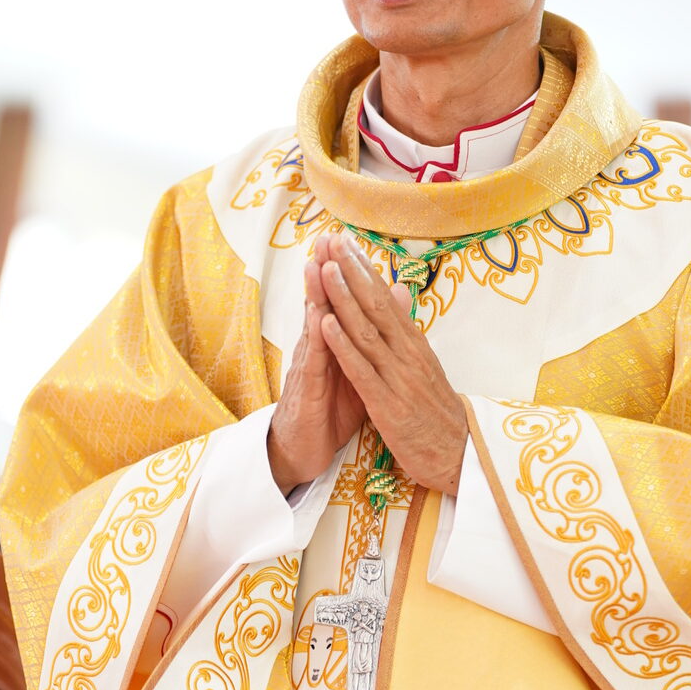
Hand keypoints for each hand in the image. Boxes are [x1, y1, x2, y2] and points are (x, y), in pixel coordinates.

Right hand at [267, 241, 366, 495]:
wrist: (303, 452)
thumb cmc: (329, 409)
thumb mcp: (355, 371)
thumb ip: (368, 341)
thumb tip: (387, 309)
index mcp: (333, 344)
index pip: (338, 302)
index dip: (344, 273)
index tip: (348, 240)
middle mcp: (318, 350)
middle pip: (321, 304)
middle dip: (325, 271)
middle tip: (327, 237)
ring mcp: (309, 369)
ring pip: (312, 327)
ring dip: (314, 296)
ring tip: (317, 265)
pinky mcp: (306, 393)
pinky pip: (312, 364)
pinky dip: (316, 342)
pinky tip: (318, 320)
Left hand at [316, 231, 467, 495]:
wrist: (462, 457)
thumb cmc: (437, 414)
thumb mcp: (426, 368)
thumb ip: (408, 334)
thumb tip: (400, 299)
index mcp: (415, 345)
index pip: (386, 300)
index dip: (365, 270)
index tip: (347, 243)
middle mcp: (408, 354)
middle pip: (376, 306)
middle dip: (352, 272)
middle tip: (334, 241)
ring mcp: (398, 378)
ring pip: (366, 331)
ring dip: (343, 299)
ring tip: (325, 270)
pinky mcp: (388, 404)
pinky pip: (361, 370)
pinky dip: (342, 345)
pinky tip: (326, 323)